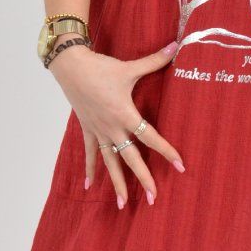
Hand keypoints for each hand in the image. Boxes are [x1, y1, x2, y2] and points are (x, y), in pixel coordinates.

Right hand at [48, 39, 185, 207]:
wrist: (70, 65)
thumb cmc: (100, 67)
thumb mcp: (129, 67)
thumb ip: (155, 61)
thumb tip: (177, 46)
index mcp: (125, 114)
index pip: (150, 137)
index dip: (166, 151)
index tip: (180, 165)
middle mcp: (112, 127)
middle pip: (131, 158)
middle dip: (143, 178)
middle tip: (154, 198)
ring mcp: (98, 130)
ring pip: (110, 162)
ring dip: (116, 183)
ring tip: (122, 204)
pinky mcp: (87, 128)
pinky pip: (90, 153)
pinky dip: (90, 168)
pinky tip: (89, 186)